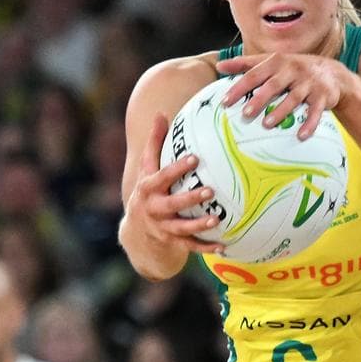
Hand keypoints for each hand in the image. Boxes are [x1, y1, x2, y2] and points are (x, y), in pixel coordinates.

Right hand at [123, 113, 225, 254]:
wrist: (136, 231)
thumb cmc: (148, 190)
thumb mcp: (147, 169)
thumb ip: (154, 144)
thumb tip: (160, 114)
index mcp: (148, 188)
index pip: (161, 177)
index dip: (176, 168)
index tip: (194, 158)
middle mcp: (153, 209)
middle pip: (171, 204)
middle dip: (189, 199)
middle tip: (210, 190)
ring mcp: (162, 228)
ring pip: (181, 228)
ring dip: (199, 225)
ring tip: (217, 220)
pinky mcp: (173, 243)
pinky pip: (190, 246)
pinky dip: (206, 247)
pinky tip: (224, 245)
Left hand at [217, 52, 347, 139]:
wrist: (332, 73)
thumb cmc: (294, 69)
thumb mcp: (271, 62)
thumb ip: (245, 64)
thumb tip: (219, 66)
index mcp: (277, 62)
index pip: (255, 73)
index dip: (240, 87)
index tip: (226, 101)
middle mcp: (293, 70)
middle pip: (274, 85)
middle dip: (260, 99)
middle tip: (245, 114)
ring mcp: (309, 83)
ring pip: (294, 98)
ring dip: (281, 111)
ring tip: (267, 124)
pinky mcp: (323, 96)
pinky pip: (316, 111)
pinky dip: (309, 123)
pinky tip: (301, 135)